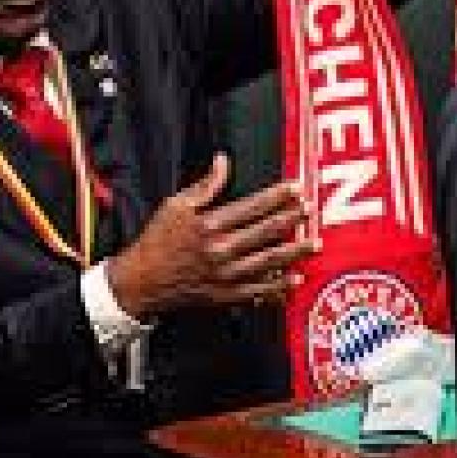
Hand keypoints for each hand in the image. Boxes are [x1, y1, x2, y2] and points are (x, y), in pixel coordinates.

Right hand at [106, 154, 318, 319]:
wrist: (142, 281)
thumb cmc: (157, 240)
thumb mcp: (175, 205)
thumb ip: (205, 186)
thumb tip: (223, 162)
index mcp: (209, 224)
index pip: (252, 206)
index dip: (277, 196)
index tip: (296, 188)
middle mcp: (221, 250)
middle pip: (266, 232)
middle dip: (292, 220)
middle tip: (311, 210)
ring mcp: (225, 275)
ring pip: (269, 261)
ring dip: (294, 252)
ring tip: (314, 243)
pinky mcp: (226, 295)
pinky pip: (258, 290)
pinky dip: (279, 286)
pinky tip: (295, 278)